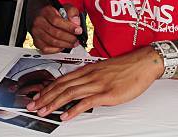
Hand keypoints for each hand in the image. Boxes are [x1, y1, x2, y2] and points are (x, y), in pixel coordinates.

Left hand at [26, 46, 163, 120]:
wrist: (143, 62)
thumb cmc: (127, 67)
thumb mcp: (105, 69)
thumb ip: (92, 77)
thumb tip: (81, 86)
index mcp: (88, 69)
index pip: (63, 79)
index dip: (48, 88)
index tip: (38, 96)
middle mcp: (90, 75)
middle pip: (62, 86)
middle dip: (45, 97)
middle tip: (33, 106)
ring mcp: (98, 84)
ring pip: (70, 93)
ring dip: (54, 103)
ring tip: (43, 111)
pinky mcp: (107, 94)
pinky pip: (86, 102)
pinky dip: (73, 109)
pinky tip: (65, 116)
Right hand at [30, 1, 82, 53]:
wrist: (42, 16)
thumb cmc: (55, 12)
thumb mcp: (65, 7)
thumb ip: (72, 12)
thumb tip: (75, 22)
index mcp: (46, 11)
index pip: (56, 20)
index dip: (69, 27)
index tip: (78, 30)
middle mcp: (39, 22)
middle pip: (55, 33)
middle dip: (69, 38)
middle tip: (77, 39)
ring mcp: (36, 32)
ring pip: (51, 42)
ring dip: (65, 44)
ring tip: (72, 43)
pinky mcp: (36, 41)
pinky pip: (46, 49)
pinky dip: (56, 49)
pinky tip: (63, 46)